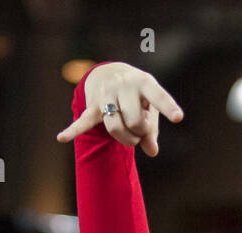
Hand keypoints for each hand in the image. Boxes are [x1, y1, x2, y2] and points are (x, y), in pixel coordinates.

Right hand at [56, 62, 182, 156]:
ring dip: (125, 138)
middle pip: (135, 122)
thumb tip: (151, 151)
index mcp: (144, 82)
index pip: (158, 96)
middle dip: (140, 133)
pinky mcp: (92, 105)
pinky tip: (62, 138)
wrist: (110, 73)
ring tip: (130, 135)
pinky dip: (73, 131)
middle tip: (141, 130)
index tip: (178, 117)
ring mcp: (106, 94)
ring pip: (115, 127)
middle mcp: (125, 84)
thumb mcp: (150, 109)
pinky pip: (83, 121)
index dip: (168, 107)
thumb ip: (152, 131)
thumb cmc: (138, 97)